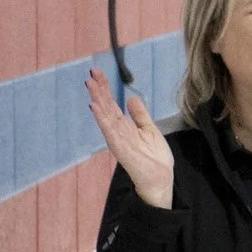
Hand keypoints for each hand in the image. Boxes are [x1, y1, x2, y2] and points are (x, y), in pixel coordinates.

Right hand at [84, 67, 173, 208]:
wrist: (161, 179)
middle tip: (91, 73)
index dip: (105, 88)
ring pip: (105, 116)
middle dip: (99, 90)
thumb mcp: (149, 129)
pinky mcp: (120, 149)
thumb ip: (139, 115)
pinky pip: (109, 131)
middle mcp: (118, 131)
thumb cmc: (154, 158)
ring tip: (91, 86)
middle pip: (106, 106)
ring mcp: (118, 139)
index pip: (111, 103)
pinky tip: (95, 107)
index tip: (97, 72)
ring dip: (97, 100)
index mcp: (124, 125)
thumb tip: (131, 97)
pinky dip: (102, 118)